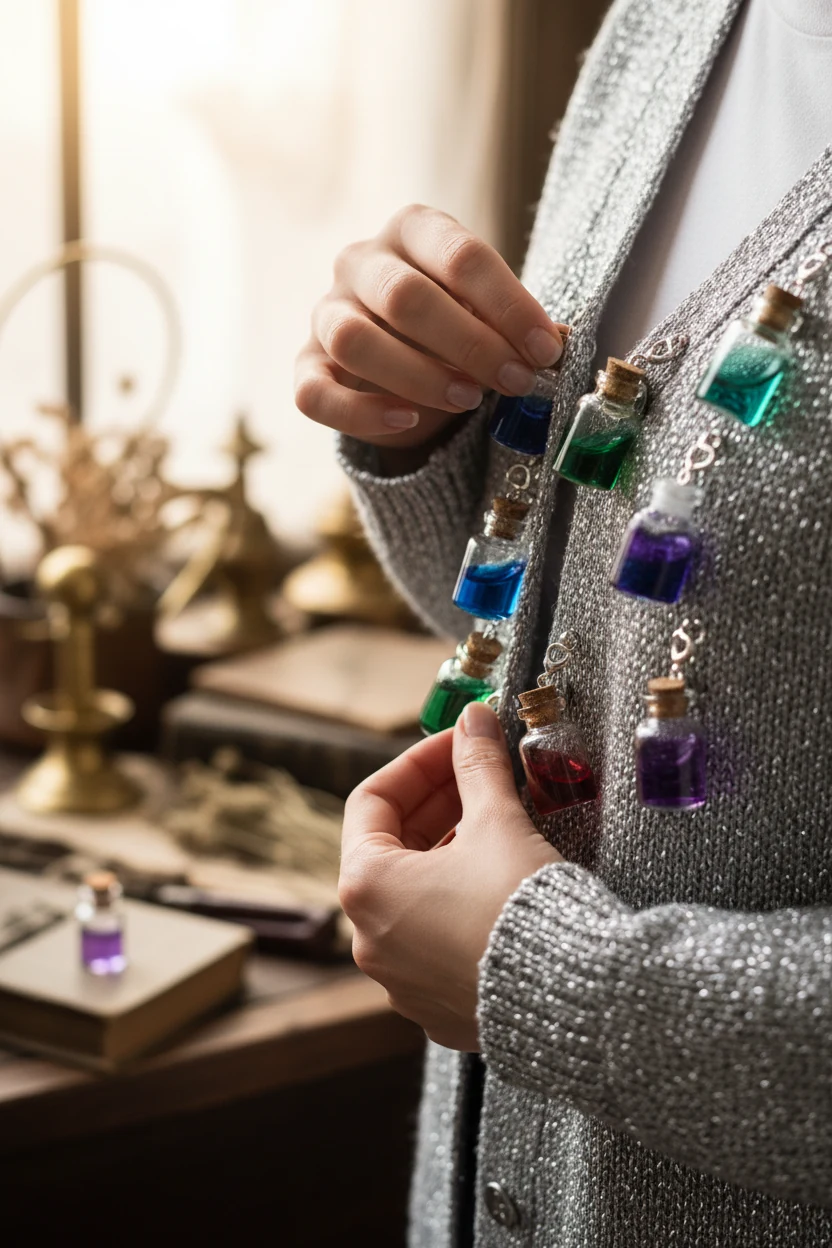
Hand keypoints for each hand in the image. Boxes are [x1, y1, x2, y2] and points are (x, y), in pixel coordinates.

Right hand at [295, 204, 566, 449]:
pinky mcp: (305, 366)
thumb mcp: (490, 312)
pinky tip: (406, 421)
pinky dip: (362, 413)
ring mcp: (326, 312)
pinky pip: (316, 394)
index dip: (509, 306)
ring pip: (355, 341)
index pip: (461, 256)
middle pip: (405, 297)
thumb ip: (518, 326)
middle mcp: (361, 261)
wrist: (401, 356)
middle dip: (470, 344)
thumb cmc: (455, 323)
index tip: (545, 350)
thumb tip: (556, 346)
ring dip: (419, 376)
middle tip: (515, 381)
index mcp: (413, 229)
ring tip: (468, 399)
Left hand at [339, 700, 561, 1049]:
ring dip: (447, 853)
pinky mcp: (436, 1005)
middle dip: (436, 805)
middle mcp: (369, 938)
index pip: (371, 801)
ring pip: (412, 896)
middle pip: (389, 849)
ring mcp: (399, 979)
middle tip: (478, 776)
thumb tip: (474, 719)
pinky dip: (456, 903)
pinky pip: (434, 940)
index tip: (456, 744)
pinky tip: (497, 883)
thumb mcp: (497, 820)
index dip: (417, 764)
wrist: (570, 994)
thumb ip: (477, 763)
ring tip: (494, 824)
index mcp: (366, 886)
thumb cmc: (521, 907)